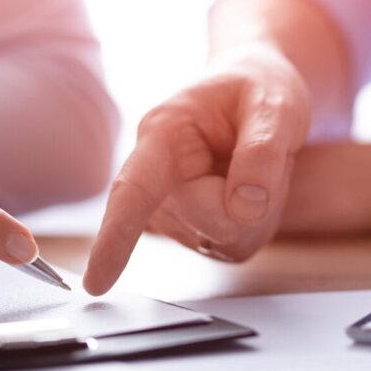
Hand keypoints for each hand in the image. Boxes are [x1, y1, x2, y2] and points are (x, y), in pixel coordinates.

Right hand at [83, 44, 311, 294]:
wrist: (255, 92)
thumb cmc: (257, 88)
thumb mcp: (275, 104)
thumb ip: (262, 152)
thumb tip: (244, 209)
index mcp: (162, 135)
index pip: (132, 192)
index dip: (114, 238)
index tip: (96, 283)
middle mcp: (158, 179)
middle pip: (209, 220)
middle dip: (253, 198)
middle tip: (269, 153)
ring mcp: (174, 212)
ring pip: (226, 237)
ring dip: (260, 209)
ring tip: (256, 163)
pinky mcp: (195, 231)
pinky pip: (237, 245)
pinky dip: (259, 221)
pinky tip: (250, 187)